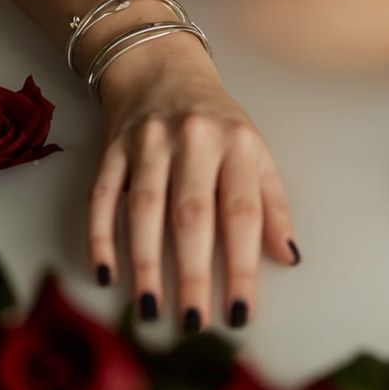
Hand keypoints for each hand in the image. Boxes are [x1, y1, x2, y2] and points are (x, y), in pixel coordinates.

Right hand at [88, 40, 298, 330]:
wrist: (162, 67)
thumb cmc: (218, 123)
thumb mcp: (254, 152)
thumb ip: (272, 204)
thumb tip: (288, 257)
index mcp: (238, 144)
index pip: (242, 212)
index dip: (242, 264)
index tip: (240, 312)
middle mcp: (193, 140)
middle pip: (192, 215)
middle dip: (192, 273)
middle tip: (194, 322)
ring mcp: (148, 142)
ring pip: (144, 209)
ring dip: (145, 263)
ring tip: (151, 310)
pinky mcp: (112, 148)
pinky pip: (102, 196)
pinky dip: (100, 236)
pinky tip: (106, 274)